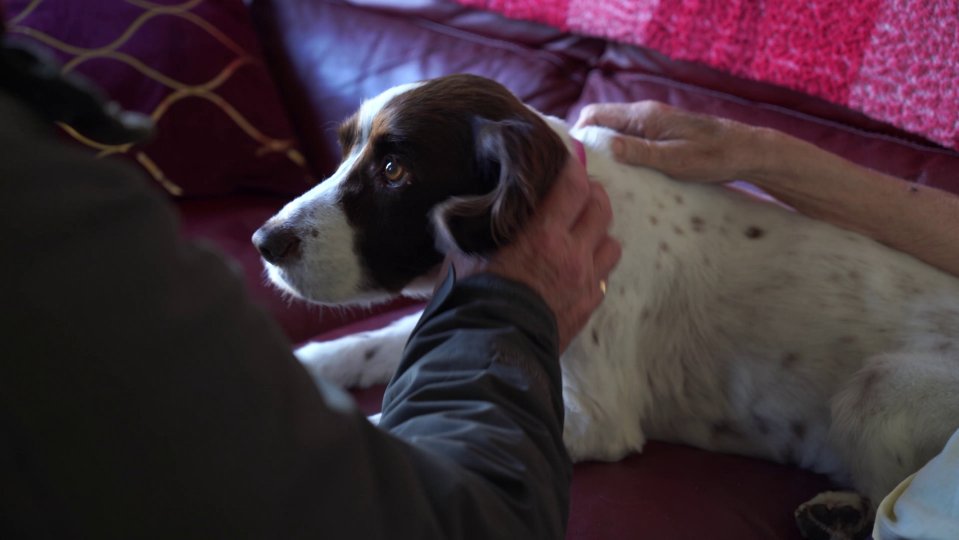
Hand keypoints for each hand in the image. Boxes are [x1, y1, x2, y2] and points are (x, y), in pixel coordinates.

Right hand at [450, 157, 621, 352]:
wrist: (488, 356)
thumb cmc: (470, 304)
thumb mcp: (462, 257)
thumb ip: (473, 230)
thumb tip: (461, 211)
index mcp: (543, 236)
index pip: (573, 187)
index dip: (572, 168)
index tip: (565, 161)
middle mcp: (572, 255)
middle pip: (602, 208)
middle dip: (592, 194)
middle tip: (577, 191)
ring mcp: (585, 283)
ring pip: (612, 243)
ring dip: (599, 232)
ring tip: (581, 232)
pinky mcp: (587, 309)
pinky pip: (604, 277)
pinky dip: (596, 266)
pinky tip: (578, 268)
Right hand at [575, 101, 767, 182]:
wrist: (746, 152)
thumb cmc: (713, 156)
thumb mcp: (674, 160)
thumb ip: (638, 151)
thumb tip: (603, 146)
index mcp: (644, 116)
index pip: (594, 115)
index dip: (578, 134)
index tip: (572, 160)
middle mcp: (645, 115)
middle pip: (601, 123)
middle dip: (588, 144)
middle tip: (582, 173)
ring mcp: (653, 124)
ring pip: (614, 133)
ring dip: (604, 150)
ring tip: (599, 176)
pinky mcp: (660, 135)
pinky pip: (629, 140)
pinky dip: (620, 154)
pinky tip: (622, 174)